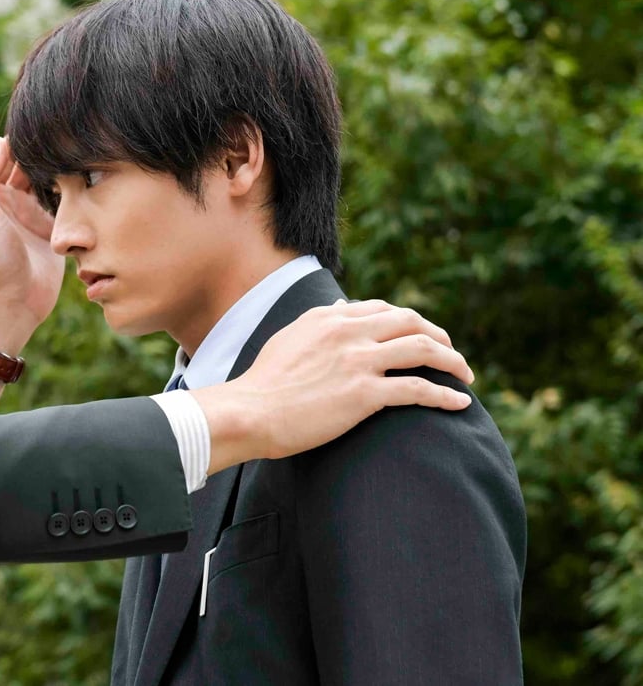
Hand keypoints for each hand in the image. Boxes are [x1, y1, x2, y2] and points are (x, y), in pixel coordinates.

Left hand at [0, 137, 64, 332]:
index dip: (22, 142)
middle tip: (69, 133)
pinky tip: (89, 178)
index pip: (8, 160)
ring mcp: (36, 219)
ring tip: (81, 150)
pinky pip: (67, 207)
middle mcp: (16, 205)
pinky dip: (75, 194)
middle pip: (32, 170)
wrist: (13, 302)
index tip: (42, 121)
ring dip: (63, 171)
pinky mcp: (56, 233)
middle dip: (47, 154)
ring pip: (52, 186)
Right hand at [193, 299, 474, 473]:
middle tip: (450, 354)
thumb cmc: (264, 383)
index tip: (419, 337)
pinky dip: (445, 395)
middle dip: (438, 336)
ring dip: (452, 361)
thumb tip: (341, 305)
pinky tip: (460, 404)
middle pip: (411, 323)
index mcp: (329, 317)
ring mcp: (359, 361)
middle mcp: (348, 332)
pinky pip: (419, 389)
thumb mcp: (289, 338)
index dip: (408, 322)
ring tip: (465, 375)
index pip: (382, 309)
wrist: (251, 412)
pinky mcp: (365, 394)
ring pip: (424, 350)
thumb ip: (319, 322)